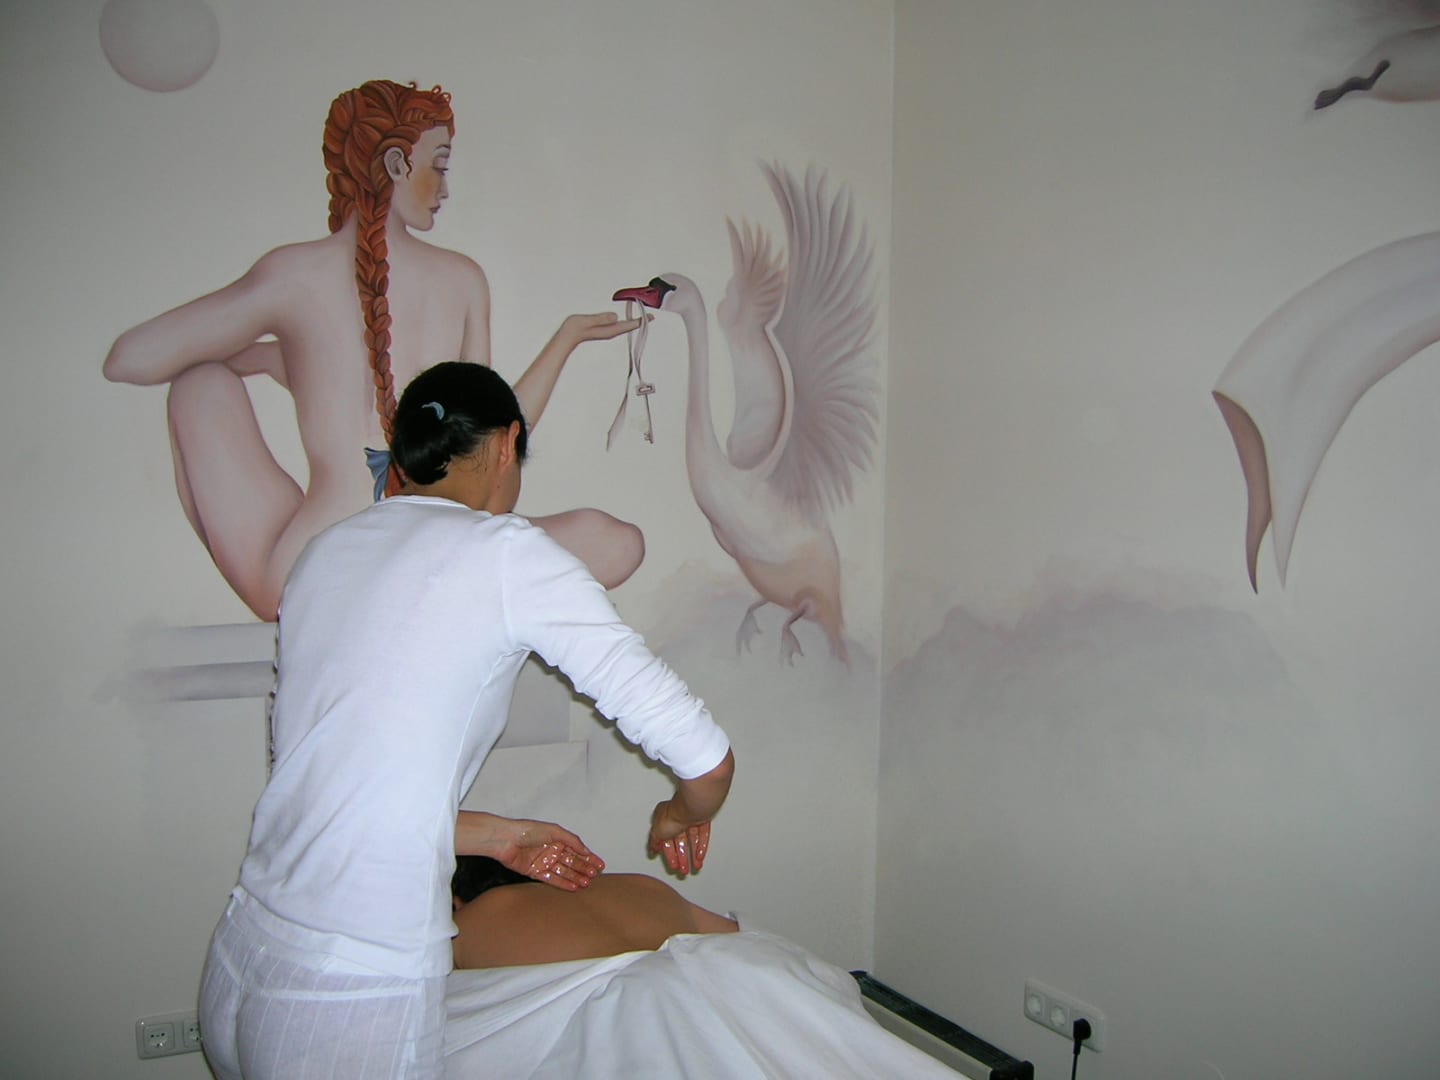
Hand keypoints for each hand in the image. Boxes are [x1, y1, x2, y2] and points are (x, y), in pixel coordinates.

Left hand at [468, 815, 604, 891]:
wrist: (506, 840)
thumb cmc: (528, 831)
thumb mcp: (554, 831)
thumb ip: (571, 840)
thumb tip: (585, 850)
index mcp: (558, 839)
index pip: (577, 850)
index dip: (589, 857)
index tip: (600, 865)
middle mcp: (552, 851)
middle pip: (572, 862)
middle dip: (584, 868)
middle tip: (595, 876)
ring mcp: (544, 862)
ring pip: (564, 872)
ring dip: (575, 877)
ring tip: (586, 883)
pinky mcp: (535, 872)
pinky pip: (552, 879)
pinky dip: (563, 883)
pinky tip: (573, 887)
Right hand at [558, 311, 646, 347]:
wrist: (566, 337)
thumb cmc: (574, 329)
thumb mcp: (587, 321)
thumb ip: (601, 318)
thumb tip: (614, 316)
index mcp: (608, 329)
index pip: (628, 325)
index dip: (640, 321)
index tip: (650, 317)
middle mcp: (609, 332)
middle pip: (628, 326)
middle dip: (639, 321)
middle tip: (650, 317)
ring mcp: (606, 332)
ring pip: (624, 326)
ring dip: (633, 321)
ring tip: (641, 317)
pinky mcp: (602, 330)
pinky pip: (617, 325)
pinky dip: (624, 321)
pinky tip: (624, 319)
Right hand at [648, 800, 710, 877]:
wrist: (690, 809)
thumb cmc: (672, 815)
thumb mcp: (657, 832)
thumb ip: (654, 841)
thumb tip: (652, 849)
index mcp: (663, 818)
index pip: (665, 839)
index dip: (668, 854)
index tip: (672, 864)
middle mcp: (676, 817)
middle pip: (679, 842)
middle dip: (681, 858)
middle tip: (683, 870)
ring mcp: (690, 818)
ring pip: (691, 840)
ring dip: (692, 855)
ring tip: (694, 867)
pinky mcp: (702, 818)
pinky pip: (702, 835)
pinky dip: (701, 846)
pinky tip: (699, 857)